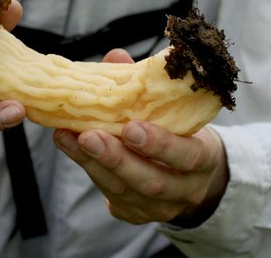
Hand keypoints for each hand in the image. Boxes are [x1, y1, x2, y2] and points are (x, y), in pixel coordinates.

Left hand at [52, 48, 228, 226]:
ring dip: (92, 163)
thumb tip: (115, 57)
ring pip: (124, 191)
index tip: (131, 127)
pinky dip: (87, 168)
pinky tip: (68, 145)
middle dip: (117, 159)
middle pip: (150, 181)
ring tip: (68, 137)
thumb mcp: (177, 111)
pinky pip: (109, 195)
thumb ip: (147, 86)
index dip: (159, 144)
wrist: (192, 176)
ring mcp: (159, 208)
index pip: (186, 156)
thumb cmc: (182, 132)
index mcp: (203, 160)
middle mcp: (184, 190)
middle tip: (89, 136)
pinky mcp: (134, 214)